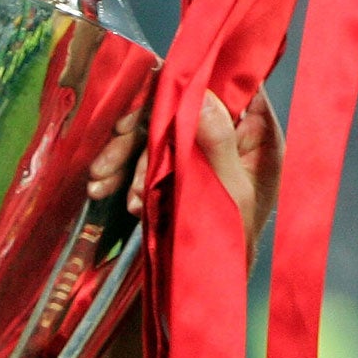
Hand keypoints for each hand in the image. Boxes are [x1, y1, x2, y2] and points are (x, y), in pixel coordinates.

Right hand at [83, 89, 283, 258]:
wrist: (217, 280)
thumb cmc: (237, 240)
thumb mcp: (231, 192)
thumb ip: (219, 144)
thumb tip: (202, 95)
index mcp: (257, 132)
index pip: (231, 84)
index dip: (195, 77)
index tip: (157, 86)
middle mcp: (231, 132)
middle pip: (181, 105)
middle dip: (139, 131)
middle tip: (110, 151)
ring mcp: (202, 148)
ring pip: (157, 131)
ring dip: (125, 157)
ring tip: (100, 185)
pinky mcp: (180, 165)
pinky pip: (148, 156)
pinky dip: (127, 174)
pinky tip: (113, 195)